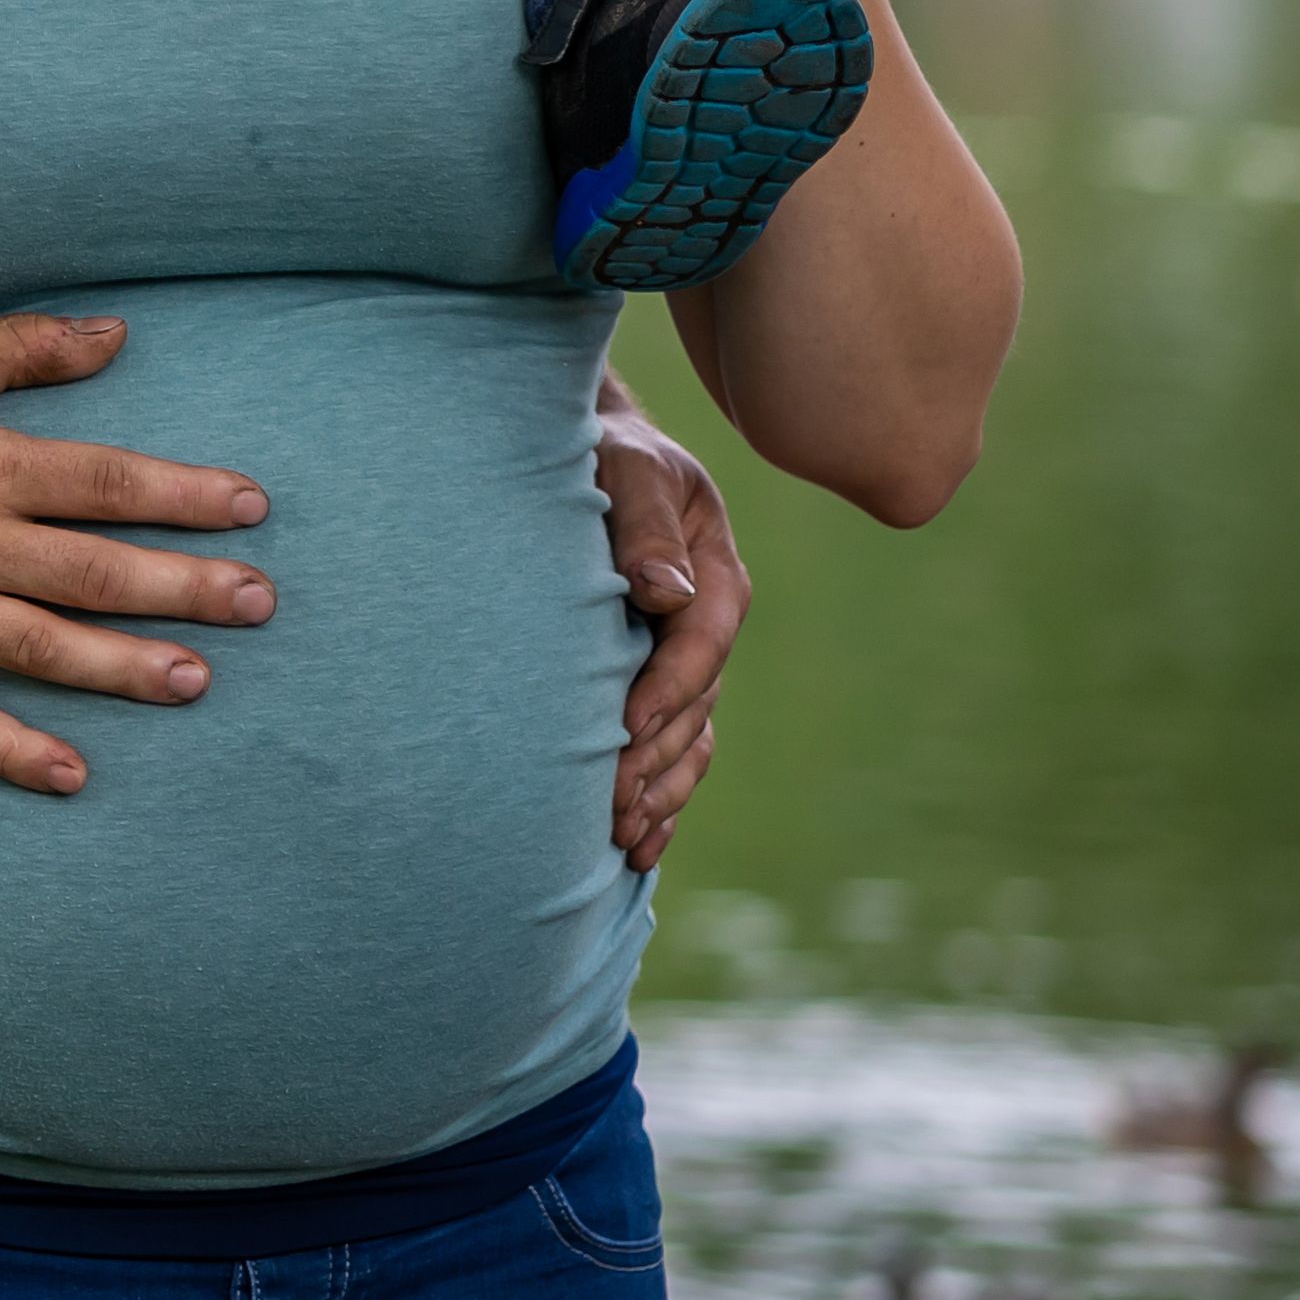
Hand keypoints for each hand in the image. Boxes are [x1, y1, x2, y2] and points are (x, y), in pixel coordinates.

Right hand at [0, 310, 271, 795]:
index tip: (250, 508)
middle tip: (259, 603)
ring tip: (196, 680)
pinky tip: (70, 775)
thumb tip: (114, 336)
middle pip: (95, 570)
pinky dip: (12, 750)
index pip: (104, 482)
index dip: (183, 495)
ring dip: (126, 667)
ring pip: (44, 646)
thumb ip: (19, 348)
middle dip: (185, 588)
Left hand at [597, 383, 742, 871]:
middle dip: (655, 760)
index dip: (665, 690)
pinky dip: (659, 798)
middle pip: (694, 708)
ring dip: (659, 793)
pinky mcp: (657, 684)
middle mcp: (705, 626)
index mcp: (712, 575)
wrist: (586, 454)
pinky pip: (674, 752)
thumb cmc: (604, 454)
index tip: (624, 729)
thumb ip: (644, 524)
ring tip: (621, 839)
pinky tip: (636, 844)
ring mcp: (684, 661)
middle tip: (610, 807)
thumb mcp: (630, 469)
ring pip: (689, 742)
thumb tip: (659, 589)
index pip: (698, 644)